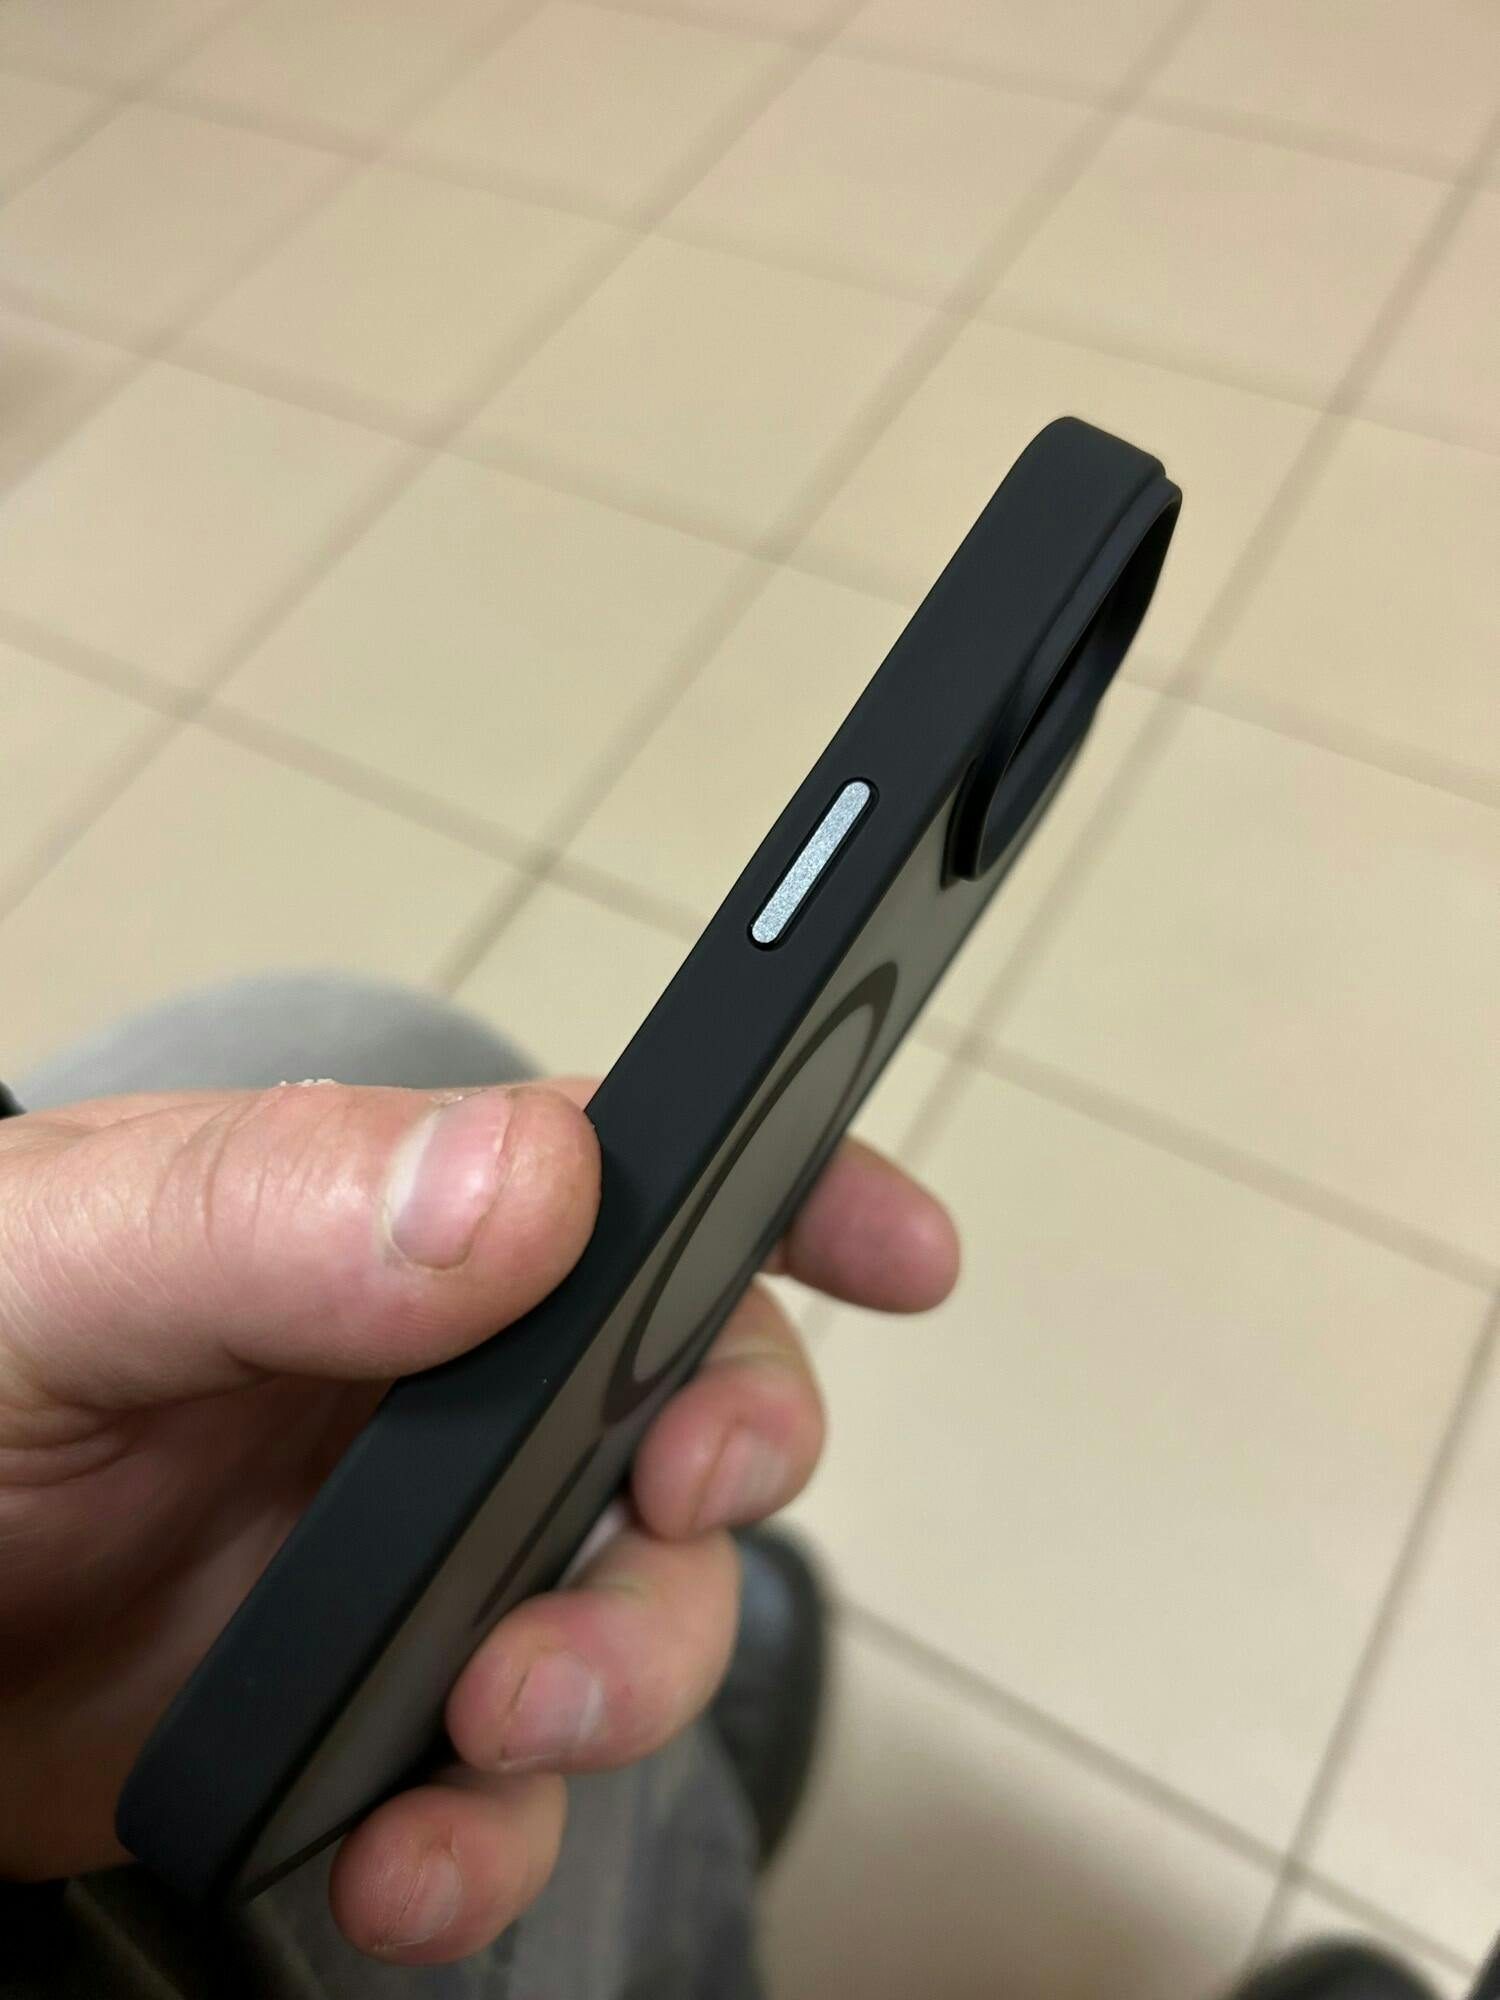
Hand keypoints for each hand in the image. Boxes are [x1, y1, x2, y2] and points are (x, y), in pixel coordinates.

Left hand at [0, 1077, 956, 1960]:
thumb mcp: (67, 1264)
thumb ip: (278, 1208)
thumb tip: (533, 1180)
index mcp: (392, 1224)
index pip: (642, 1176)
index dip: (800, 1194)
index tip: (903, 1250)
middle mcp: (443, 1388)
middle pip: (686, 1405)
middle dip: (723, 1459)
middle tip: (672, 1495)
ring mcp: (421, 1564)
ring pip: (630, 1614)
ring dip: (616, 1674)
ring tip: (503, 1720)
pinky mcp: (373, 1727)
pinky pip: (505, 1798)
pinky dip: (490, 1847)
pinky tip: (407, 1856)